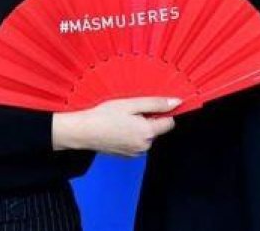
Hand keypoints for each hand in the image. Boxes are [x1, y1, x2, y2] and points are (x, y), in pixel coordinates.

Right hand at [53, 97, 179, 156]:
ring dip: (139, 128)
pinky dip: (130, 135)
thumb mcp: (131, 104)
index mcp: (148, 133)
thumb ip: (155, 103)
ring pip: (146, 137)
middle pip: (157, 130)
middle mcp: (144, 146)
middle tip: (129, 112)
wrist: (83, 131)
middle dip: (148, 120)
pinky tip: (117, 129)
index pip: (169, 122)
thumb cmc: (104, 115)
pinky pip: (136, 143)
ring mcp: (135, 153)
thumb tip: (176, 102)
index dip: (161, 112)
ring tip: (121, 120)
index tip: (148, 106)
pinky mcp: (126, 155)